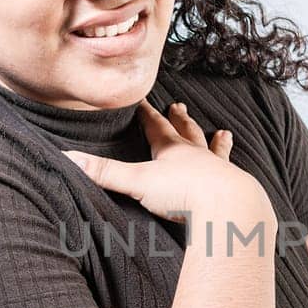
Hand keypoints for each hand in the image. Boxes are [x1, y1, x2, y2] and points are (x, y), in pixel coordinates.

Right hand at [60, 100, 259, 222]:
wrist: (227, 206)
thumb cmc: (183, 193)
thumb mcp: (137, 181)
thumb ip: (104, 172)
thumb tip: (68, 157)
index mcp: (171, 150)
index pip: (155, 126)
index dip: (147, 114)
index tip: (143, 101)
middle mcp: (196, 156)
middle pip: (186, 132)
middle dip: (181, 120)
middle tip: (180, 106)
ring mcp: (218, 170)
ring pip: (214, 151)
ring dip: (215, 143)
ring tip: (222, 133)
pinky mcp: (233, 189)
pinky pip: (233, 176)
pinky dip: (233, 171)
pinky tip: (240, 173)